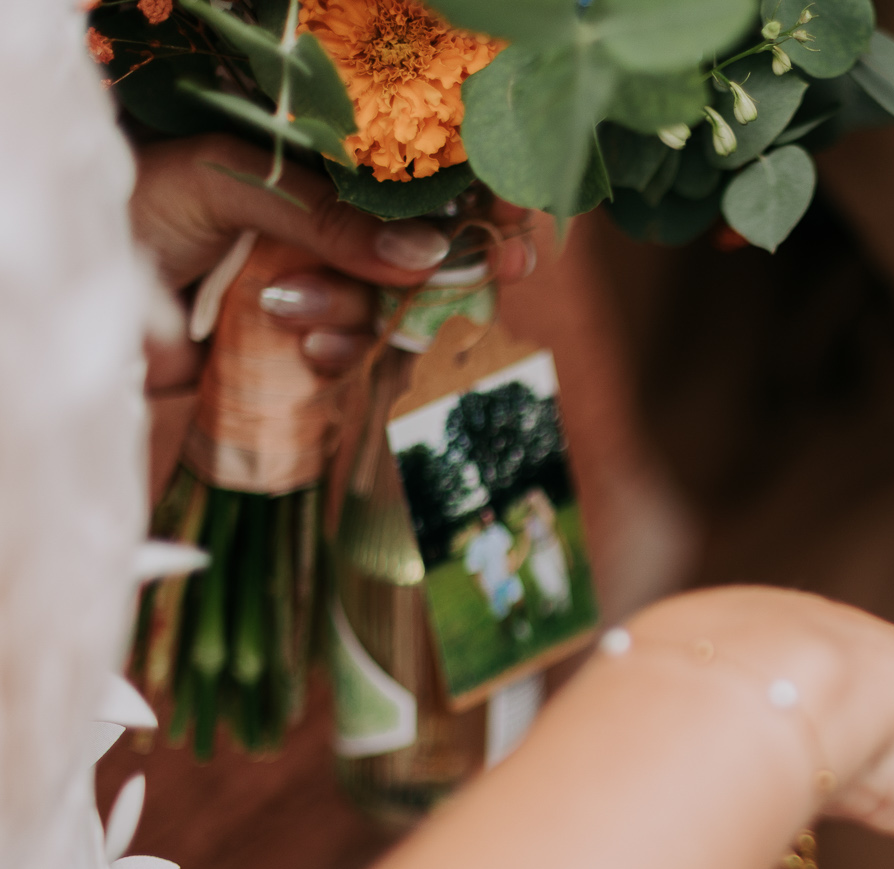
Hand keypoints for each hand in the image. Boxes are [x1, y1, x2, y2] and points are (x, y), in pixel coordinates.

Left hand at [133, 136, 535, 390]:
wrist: (77, 291)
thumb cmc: (136, 208)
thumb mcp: (231, 185)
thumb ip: (327, 216)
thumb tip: (426, 253)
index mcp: (323, 175)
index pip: (422, 188)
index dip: (477, 212)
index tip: (513, 240)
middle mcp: (331, 235)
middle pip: (423, 261)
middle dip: (440, 276)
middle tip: (469, 282)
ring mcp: (319, 294)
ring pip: (391, 316)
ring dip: (356, 320)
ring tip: (286, 313)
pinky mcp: (298, 354)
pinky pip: (354, 364)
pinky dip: (336, 362)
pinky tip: (297, 352)